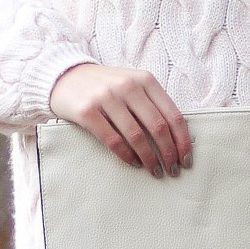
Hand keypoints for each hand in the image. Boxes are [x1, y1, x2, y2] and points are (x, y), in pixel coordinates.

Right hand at [48, 62, 190, 176]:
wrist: (64, 77)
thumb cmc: (105, 87)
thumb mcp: (132, 85)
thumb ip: (151, 103)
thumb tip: (176, 138)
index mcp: (145, 80)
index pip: (172, 115)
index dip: (182, 141)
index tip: (186, 159)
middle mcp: (128, 86)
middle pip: (158, 127)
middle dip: (169, 153)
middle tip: (172, 170)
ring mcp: (106, 98)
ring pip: (137, 136)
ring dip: (149, 159)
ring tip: (154, 171)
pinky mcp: (87, 111)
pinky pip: (113, 140)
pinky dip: (126, 156)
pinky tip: (133, 163)